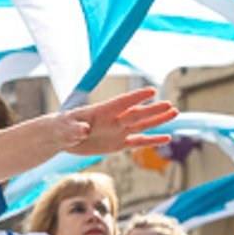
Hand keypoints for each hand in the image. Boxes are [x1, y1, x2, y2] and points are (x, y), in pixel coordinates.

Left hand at [59, 88, 178, 155]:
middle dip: (152, 110)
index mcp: (100, 111)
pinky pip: (137, 142)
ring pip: (141, 125)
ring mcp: (117, 131)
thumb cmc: (59, 128)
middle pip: (136, 114)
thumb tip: (82, 130)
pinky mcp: (117, 143)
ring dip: (157, 120)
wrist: (60, 137)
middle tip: (170, 105)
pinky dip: (151, 141)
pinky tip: (166, 138)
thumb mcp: (63, 128)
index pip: (120, 103)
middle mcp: (112, 120)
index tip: (150, 91)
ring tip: (174, 112)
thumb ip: (73, 128)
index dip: (134, 97)